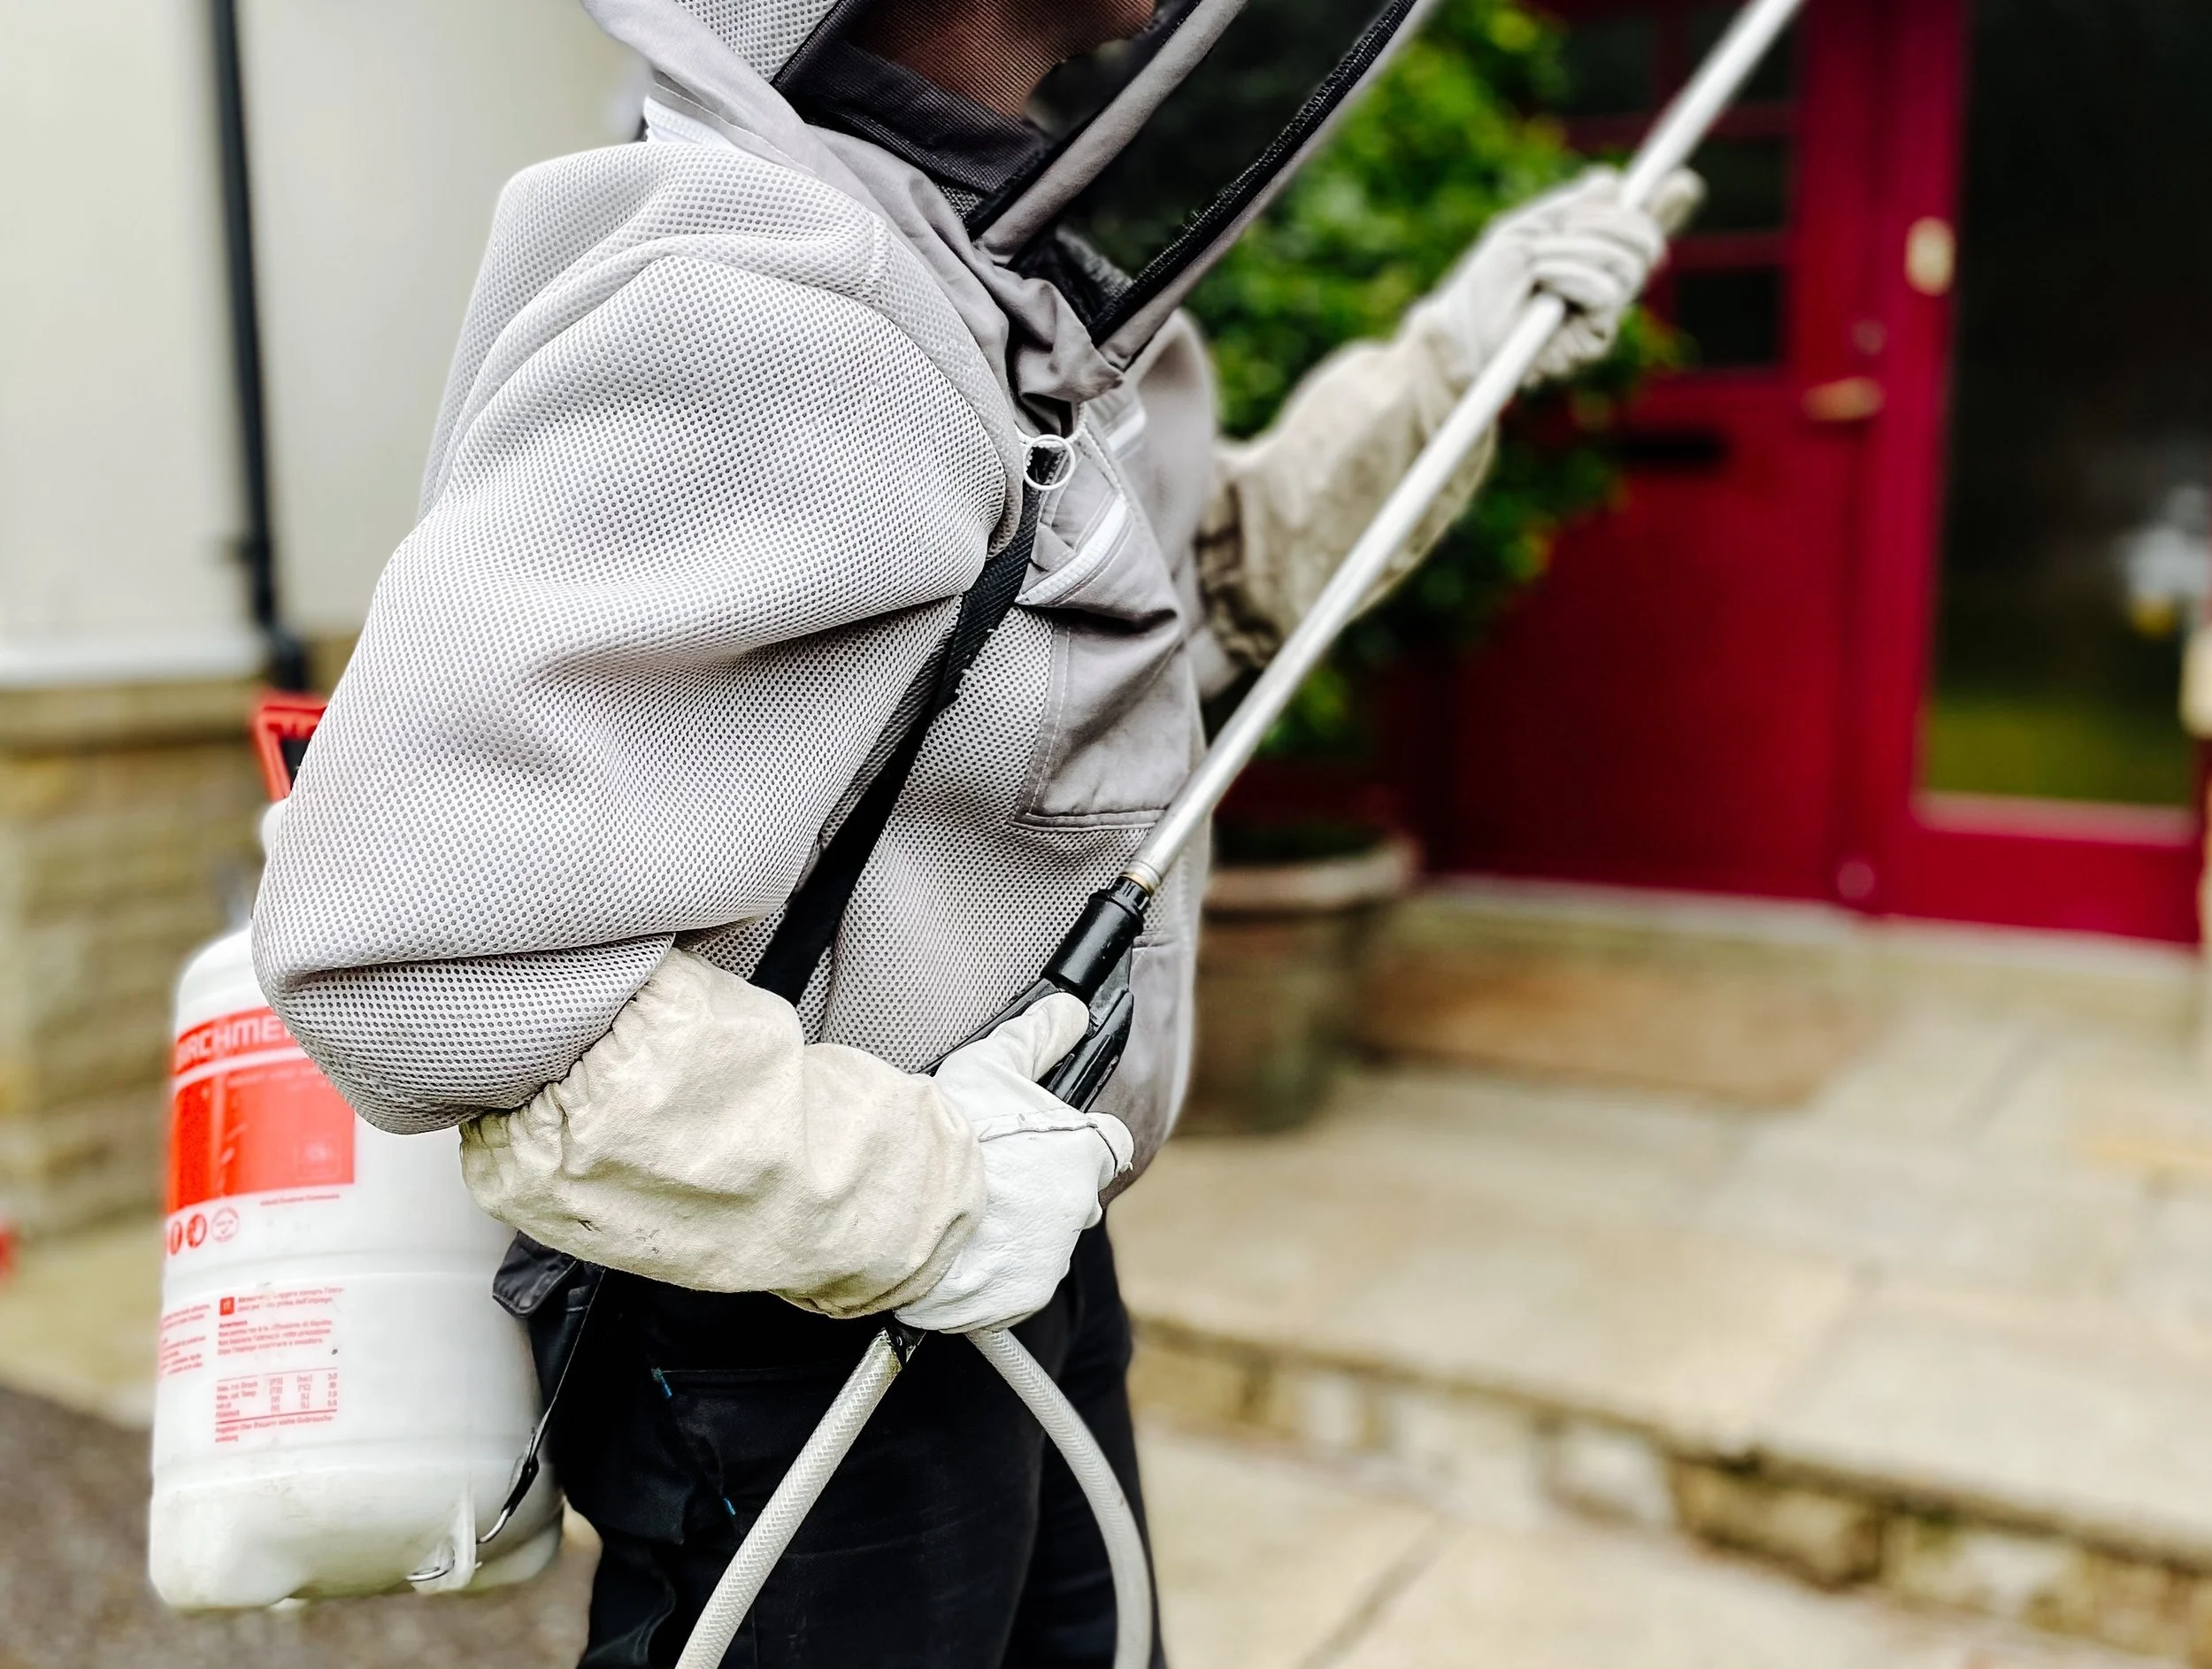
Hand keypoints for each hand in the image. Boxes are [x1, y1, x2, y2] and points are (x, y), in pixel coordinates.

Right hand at [894, 994, 1133, 1334]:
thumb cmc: (951, 1128)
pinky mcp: (1016, 1300)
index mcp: (1084, 1155)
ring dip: (1018, 1233)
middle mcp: (1077, 1211)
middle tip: (996, 1177)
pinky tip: (957, 1252)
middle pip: (1076, 1199)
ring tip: (967, 1215)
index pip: (1110, 1145)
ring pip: (1044, 1244)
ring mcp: (1049, 1261)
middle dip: (1047, 1190)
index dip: (1080, 1141)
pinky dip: (991, 1275)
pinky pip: (1012, 1287)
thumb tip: (1074, 1009)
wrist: (905, 1201)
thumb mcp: (993, 1064)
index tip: (1048, 1141)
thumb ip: (1038, 1036)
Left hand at [1416, 166, 1702, 387]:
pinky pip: (1606, 291)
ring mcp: (1603, 316)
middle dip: (1611, 221)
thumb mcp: (1525, 231)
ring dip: (1575, 250)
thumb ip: (1570, 209)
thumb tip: (1613, 182)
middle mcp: (1606, 285)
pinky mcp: (1595, 342)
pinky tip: (1544, 282)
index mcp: (1592, 256)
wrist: (1461, 332)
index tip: (1682, 181)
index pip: (1640, 229)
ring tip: (1537, 264)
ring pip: (1627, 264)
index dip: (1668, 205)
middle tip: (1568, 224)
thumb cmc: (1485, 286)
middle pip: (1647, 242)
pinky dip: (1573, 275)